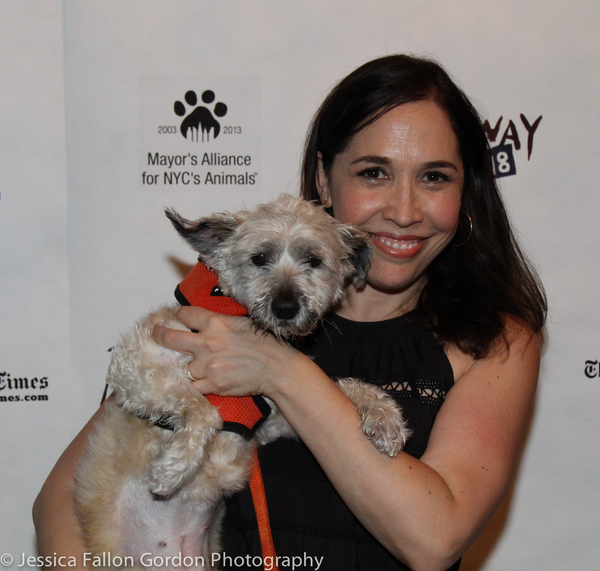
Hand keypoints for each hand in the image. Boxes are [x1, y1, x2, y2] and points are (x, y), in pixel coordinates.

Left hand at [152, 305, 297, 397]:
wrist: (276, 367)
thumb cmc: (264, 342)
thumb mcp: (241, 321)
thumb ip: (219, 321)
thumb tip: (202, 319)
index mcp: (216, 323)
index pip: (184, 315)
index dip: (180, 316)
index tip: (179, 319)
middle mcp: (207, 342)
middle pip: (171, 338)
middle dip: (159, 335)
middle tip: (155, 334)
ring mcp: (208, 365)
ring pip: (183, 366)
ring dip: (187, 366)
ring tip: (194, 365)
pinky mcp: (213, 384)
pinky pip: (191, 386)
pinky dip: (191, 385)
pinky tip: (192, 382)